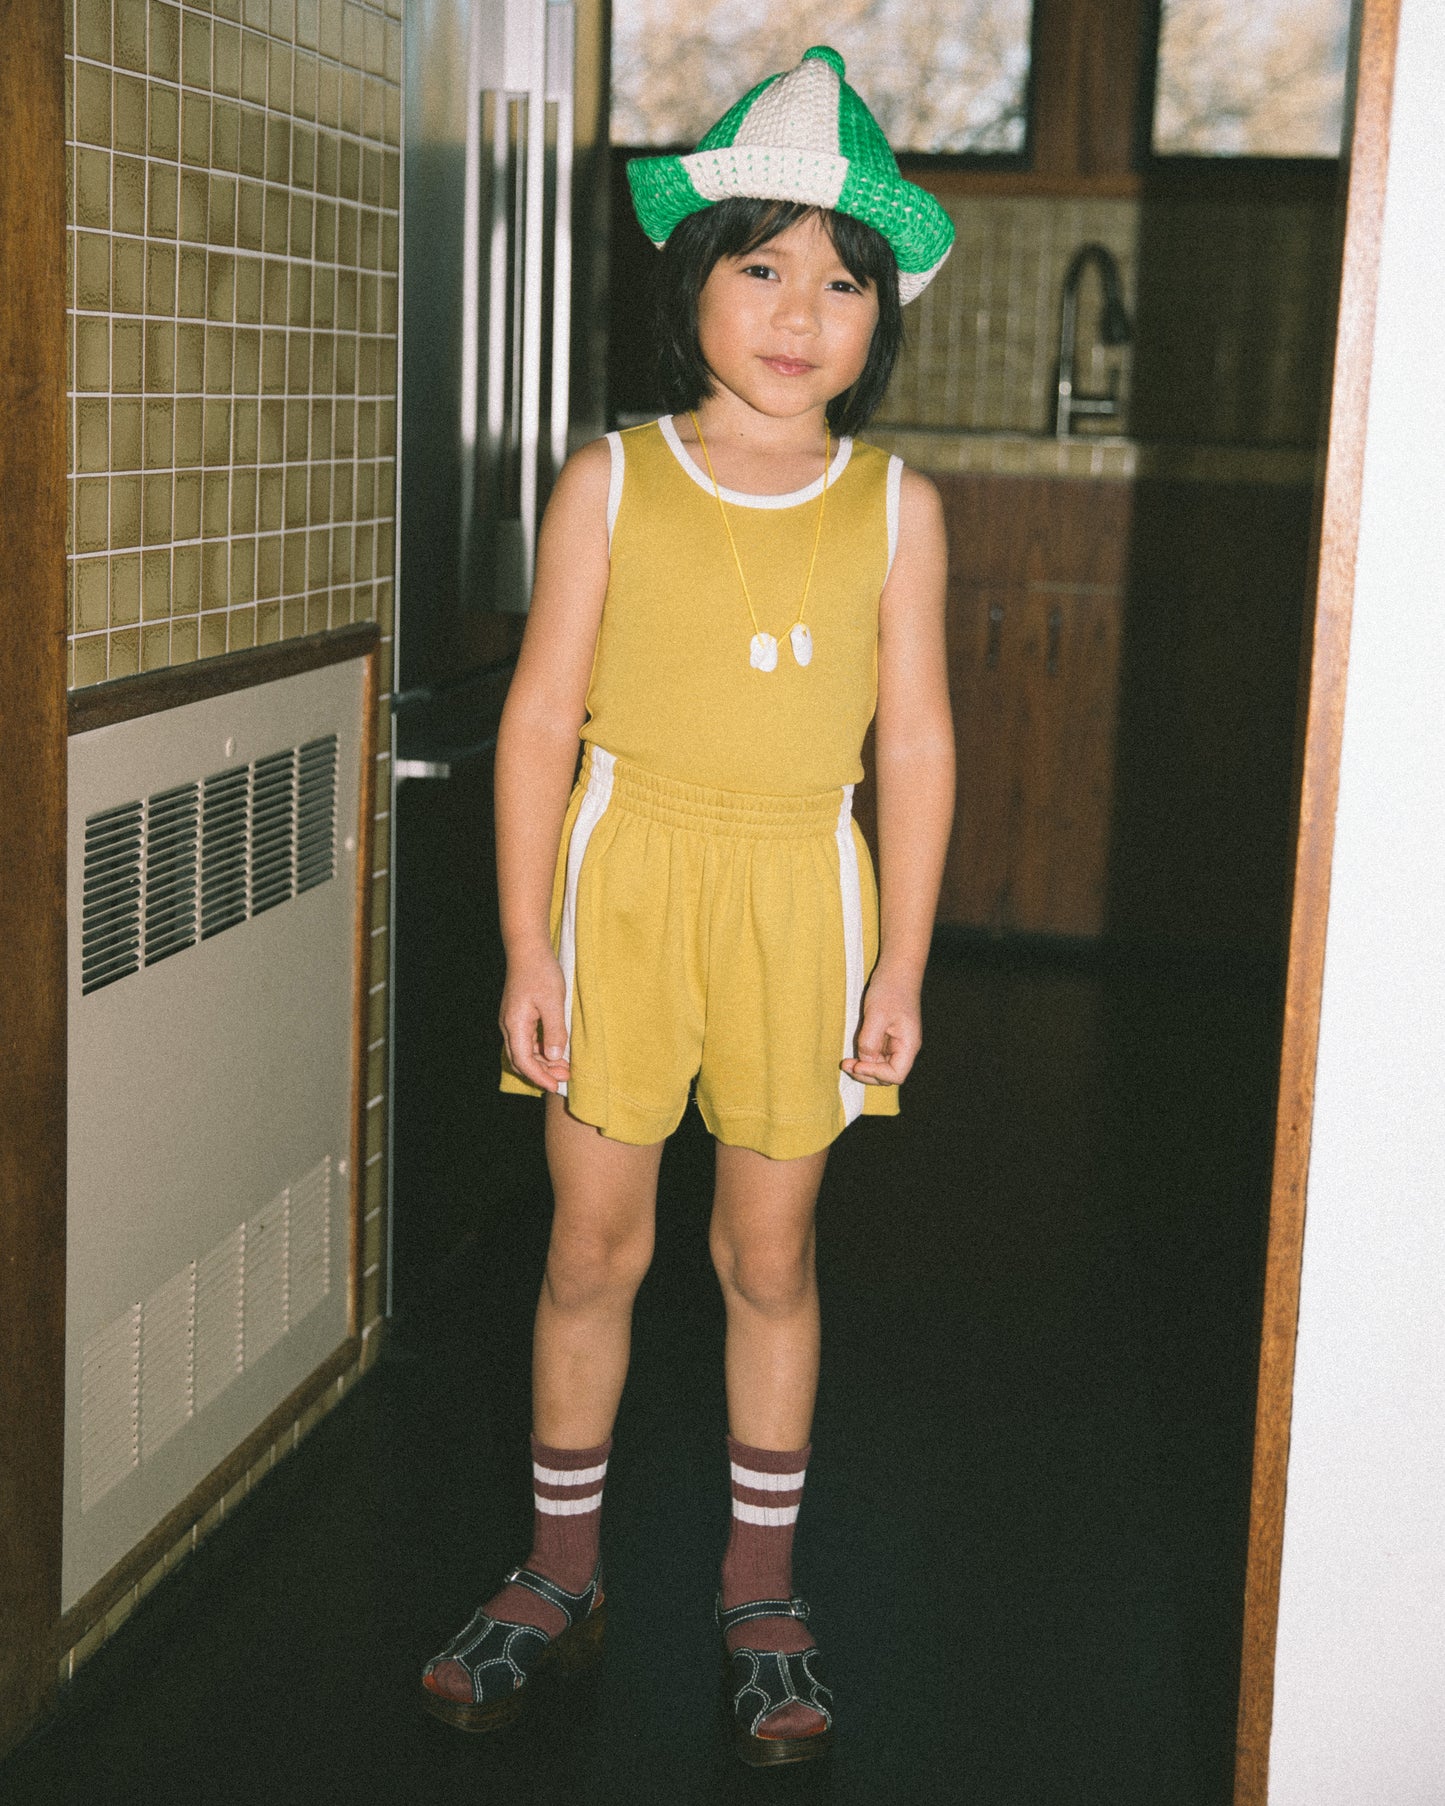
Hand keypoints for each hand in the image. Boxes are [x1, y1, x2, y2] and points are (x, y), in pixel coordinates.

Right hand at [500, 943, 569, 1091]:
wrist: (528, 950)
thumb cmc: (541, 973)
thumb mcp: (553, 1002)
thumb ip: (554, 1031)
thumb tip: (554, 1057)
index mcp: (515, 1025)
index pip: (523, 1061)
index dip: (539, 1076)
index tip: (555, 1086)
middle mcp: (509, 1026)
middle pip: (521, 1060)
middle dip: (542, 1073)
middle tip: (565, 1078)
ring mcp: (513, 1022)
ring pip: (525, 1052)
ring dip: (543, 1063)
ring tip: (564, 1068)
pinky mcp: (519, 1017)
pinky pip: (528, 1042)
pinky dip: (541, 1051)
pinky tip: (557, 1052)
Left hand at [841, 970, 921, 1086]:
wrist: (896, 969)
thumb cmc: (891, 989)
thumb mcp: (877, 1015)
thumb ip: (870, 1041)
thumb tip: (864, 1059)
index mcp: (909, 1045)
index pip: (896, 1075)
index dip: (875, 1074)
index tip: (858, 1064)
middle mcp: (904, 1047)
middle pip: (887, 1075)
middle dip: (866, 1074)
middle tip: (847, 1064)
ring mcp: (896, 1042)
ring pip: (881, 1066)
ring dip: (864, 1067)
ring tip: (847, 1061)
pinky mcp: (887, 1036)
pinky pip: (876, 1054)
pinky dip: (864, 1057)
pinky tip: (853, 1050)